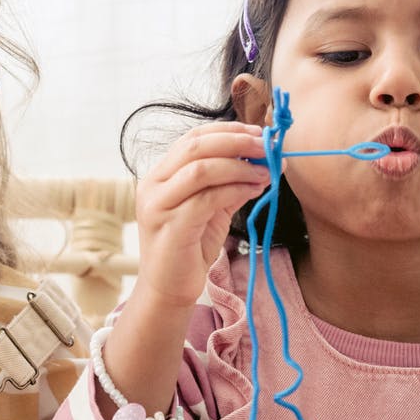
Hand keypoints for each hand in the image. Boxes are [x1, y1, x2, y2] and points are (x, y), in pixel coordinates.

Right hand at [133, 121, 269, 307]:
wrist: (169, 289)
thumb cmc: (190, 247)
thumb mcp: (212, 208)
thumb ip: (230, 182)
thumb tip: (266, 160)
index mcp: (160, 175)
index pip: (192, 137)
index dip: (228, 130)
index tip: (258, 133)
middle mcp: (153, 185)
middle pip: (195, 147)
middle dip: (236, 142)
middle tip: (267, 146)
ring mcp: (158, 205)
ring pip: (200, 170)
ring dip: (239, 166)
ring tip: (266, 171)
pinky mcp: (170, 227)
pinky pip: (207, 199)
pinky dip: (235, 190)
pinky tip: (255, 190)